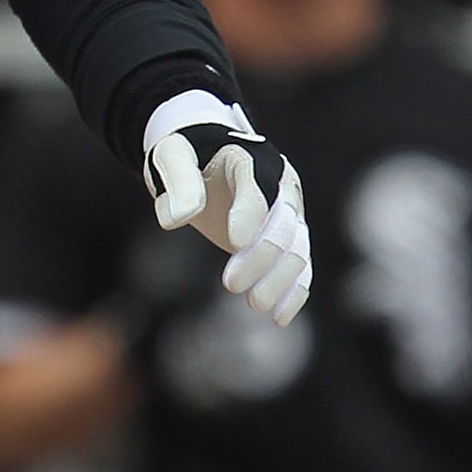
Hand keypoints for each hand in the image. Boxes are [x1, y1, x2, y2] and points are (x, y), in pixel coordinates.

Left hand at [144, 120, 312, 326]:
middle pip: (283, 224)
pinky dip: (294, 291)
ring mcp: (288, 213)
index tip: (234, 243)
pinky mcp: (288, 238)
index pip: (258, 189)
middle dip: (262, 256)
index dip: (249, 214)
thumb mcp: (171, 156)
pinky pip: (300, 265)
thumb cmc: (185, 155)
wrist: (204, 156)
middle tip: (231, 285)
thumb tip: (174, 219)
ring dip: (280, 279)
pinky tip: (279, 317)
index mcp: (251, 159)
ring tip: (254, 305)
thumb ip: (177, 182)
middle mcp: (280, 185)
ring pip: (297, 249)